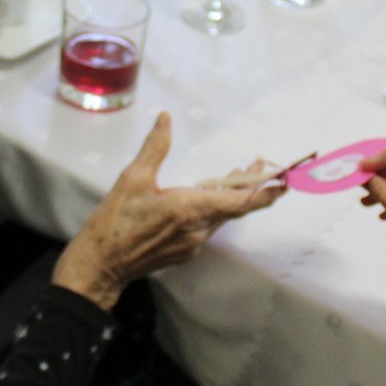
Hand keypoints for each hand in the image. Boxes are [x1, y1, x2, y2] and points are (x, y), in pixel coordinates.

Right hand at [53, 113, 284, 308]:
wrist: (100, 265)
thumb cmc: (114, 223)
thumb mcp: (133, 179)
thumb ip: (155, 147)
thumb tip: (165, 119)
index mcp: (190, 210)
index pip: (241, 202)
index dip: (266, 192)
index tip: (285, 181)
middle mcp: (198, 230)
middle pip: (235, 207)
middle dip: (250, 186)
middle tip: (259, 164)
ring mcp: (193, 244)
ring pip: (221, 217)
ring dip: (230, 197)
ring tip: (236, 175)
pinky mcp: (185, 252)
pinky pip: (208, 227)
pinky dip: (214, 209)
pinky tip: (206, 197)